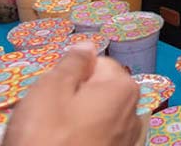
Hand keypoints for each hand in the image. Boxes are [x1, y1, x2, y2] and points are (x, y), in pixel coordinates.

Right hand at [2, 44, 140, 145]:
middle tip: (48, 120)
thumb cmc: (45, 140)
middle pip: (97, 93)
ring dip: (76, 125)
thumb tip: (86, 45)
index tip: (51, 95)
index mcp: (123, 89)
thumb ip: (71, 62)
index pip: (96, 63)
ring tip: (52, 139)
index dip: (70, 75)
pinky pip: (97, 141)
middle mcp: (134, 115)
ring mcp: (127, 144)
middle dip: (73, 101)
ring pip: (96, 120)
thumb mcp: (49, 90)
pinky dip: (82, 142)